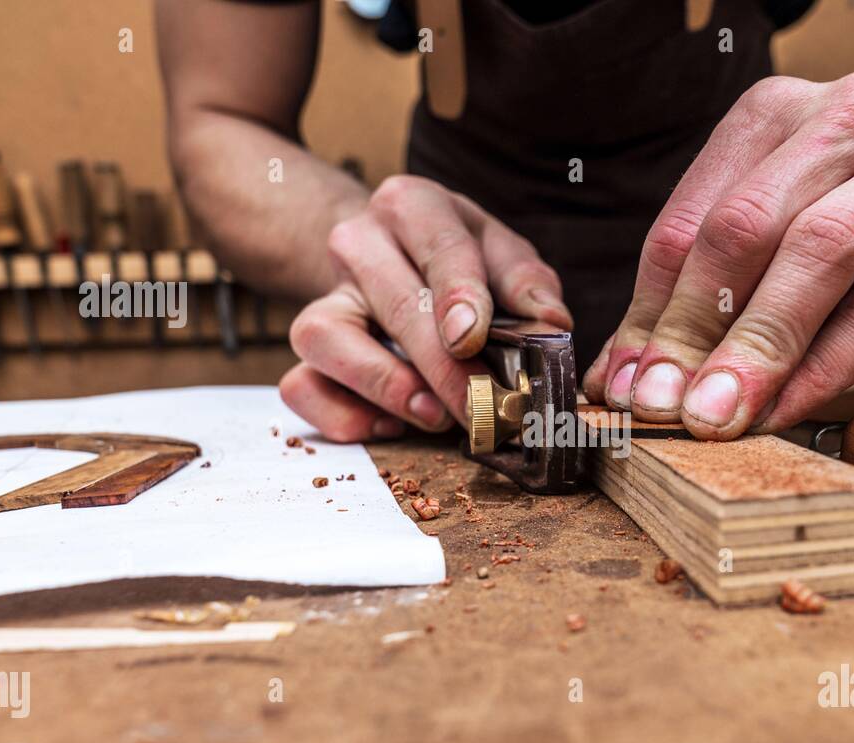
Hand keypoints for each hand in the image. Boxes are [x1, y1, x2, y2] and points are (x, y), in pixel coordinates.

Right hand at [280, 175, 571, 440]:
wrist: (396, 257)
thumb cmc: (460, 261)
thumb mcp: (502, 255)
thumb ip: (528, 284)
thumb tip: (552, 323)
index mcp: (413, 206)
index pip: (438, 247)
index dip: (458, 294)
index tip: (473, 338)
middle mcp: (358, 242)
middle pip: (394, 305)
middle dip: (442, 366)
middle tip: (483, 406)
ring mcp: (327, 294)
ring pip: (324, 338)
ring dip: (381, 384)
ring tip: (433, 415)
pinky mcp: (310, 345)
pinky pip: (301, 385)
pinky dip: (341, 414)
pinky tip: (390, 426)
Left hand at [583, 71, 853, 438]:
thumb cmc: (839, 210)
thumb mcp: (763, 226)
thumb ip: (691, 295)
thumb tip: (620, 382)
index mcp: (774, 110)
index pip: (692, 221)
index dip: (650, 311)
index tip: (624, 385)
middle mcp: (849, 118)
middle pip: (748, 226)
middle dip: (696, 328)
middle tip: (664, 405)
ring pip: (820, 256)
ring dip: (759, 349)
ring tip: (717, 415)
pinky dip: (824, 370)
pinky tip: (783, 409)